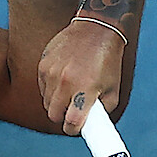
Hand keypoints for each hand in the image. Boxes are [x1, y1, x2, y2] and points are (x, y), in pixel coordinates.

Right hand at [38, 17, 126, 134]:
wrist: (96, 28)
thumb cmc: (108, 59)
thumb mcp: (113, 88)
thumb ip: (103, 109)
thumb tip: (92, 124)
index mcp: (86, 89)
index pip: (71, 123)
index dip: (73, 129)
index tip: (75, 127)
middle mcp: (66, 82)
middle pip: (54, 116)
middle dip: (63, 117)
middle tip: (73, 110)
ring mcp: (52, 72)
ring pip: (46, 103)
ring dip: (56, 102)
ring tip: (71, 90)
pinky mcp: (43, 64)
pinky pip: (42, 87)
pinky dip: (50, 88)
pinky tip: (63, 78)